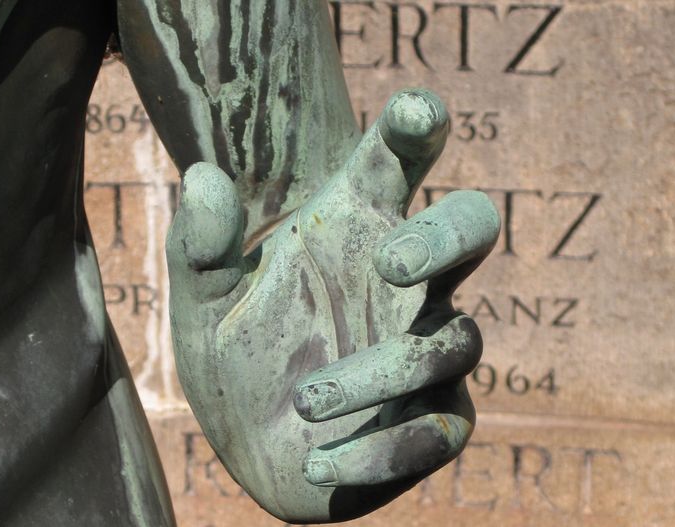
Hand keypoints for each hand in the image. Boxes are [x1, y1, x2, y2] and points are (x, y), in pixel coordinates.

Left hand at [166, 89, 499, 522]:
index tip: (416, 113)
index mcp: (356, 233)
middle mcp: (406, 285)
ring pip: (452, 343)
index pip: (397, 164)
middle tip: (391, 258)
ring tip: (303, 398)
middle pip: (473, 228)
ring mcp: (427, 352)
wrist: (251, 447)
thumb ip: (201, 248)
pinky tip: (320, 464)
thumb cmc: (238, 357)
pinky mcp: (431, 422)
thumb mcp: (205, 304)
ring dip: (380, 373)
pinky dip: (383, 450)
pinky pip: (439, 431)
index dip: (416, 130)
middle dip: (446, 234)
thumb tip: (201, 176)